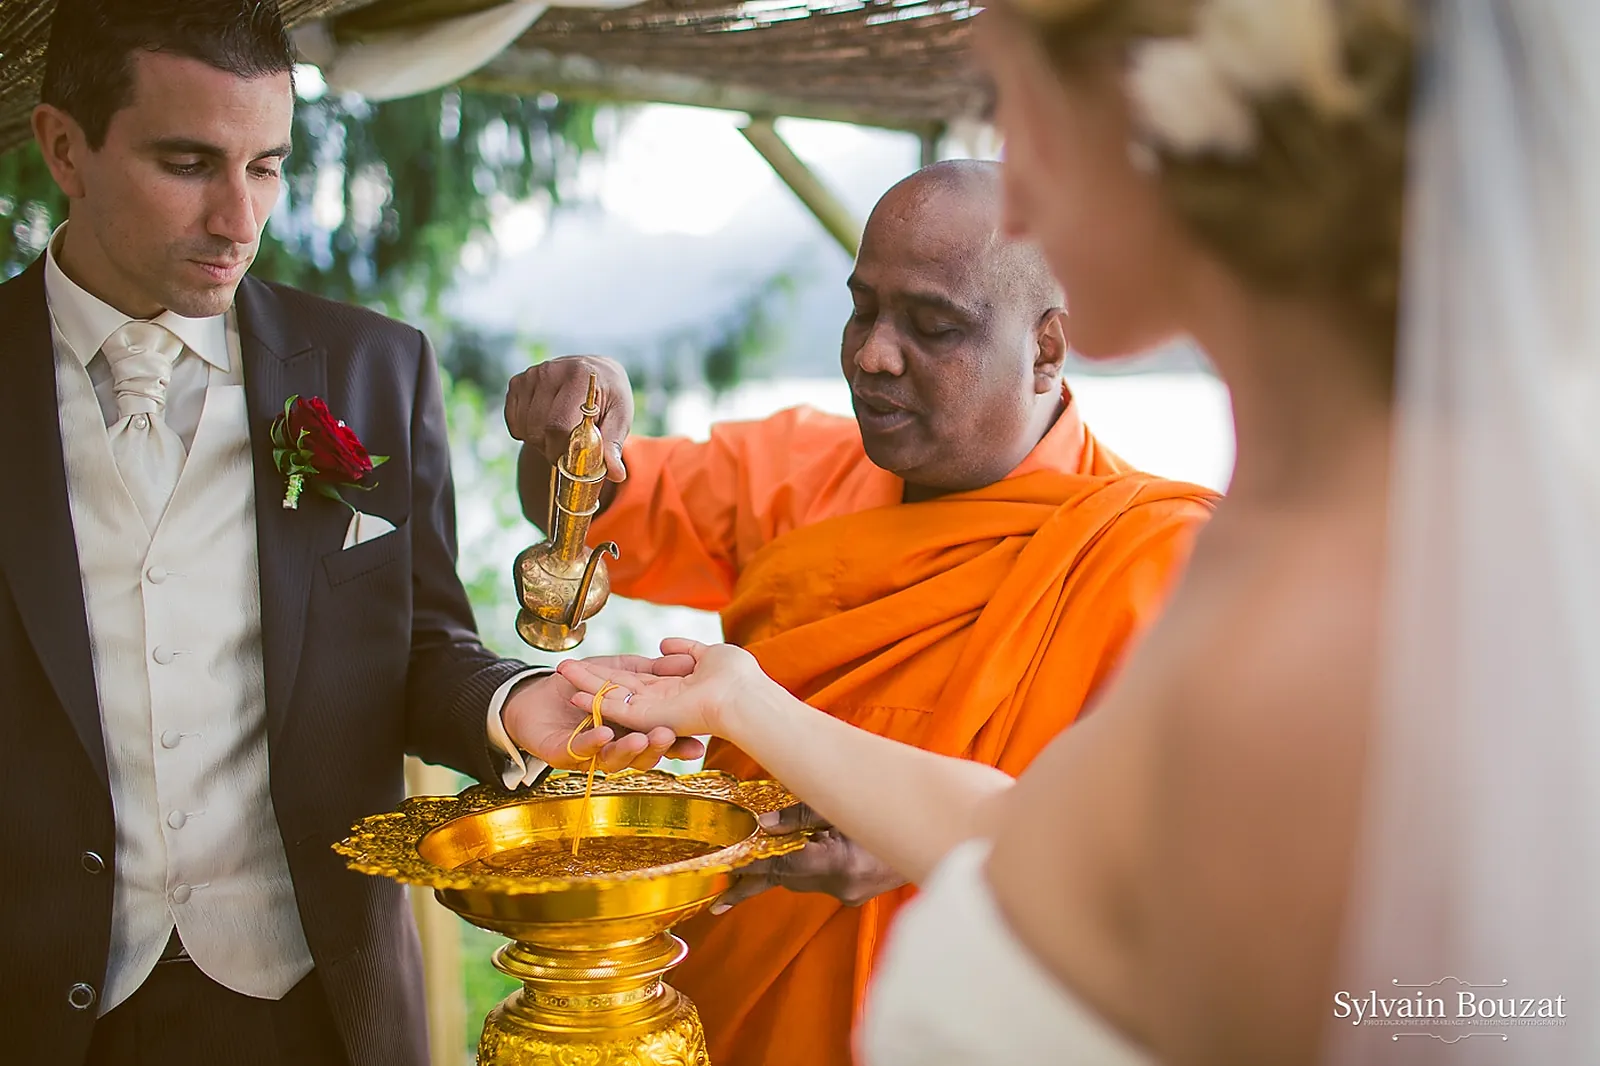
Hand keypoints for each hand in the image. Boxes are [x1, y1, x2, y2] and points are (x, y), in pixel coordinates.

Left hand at [502, 659, 705, 772]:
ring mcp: (592, 755)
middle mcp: (618, 747)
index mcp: (635, 730)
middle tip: (668, 736)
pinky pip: (582, 751)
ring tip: (640, 737)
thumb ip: (649, 670)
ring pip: (615, 759)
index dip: (680, 746)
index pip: (661, 741)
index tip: (698, 745)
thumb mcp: (620, 670)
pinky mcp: (565, 755)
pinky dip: (593, 742)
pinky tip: (603, 733)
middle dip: (657, 748)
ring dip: (629, 749)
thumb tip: (685, 661)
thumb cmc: (581, 684)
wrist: (536, 693)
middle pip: (643, 755)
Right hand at [504, 355, 632, 482]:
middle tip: (568, 448)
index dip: (561, 450)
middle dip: (550, 448)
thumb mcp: (620, 417)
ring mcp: (531, 375)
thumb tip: (616, 475)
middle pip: (537, 429)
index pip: (558, 425)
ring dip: (539, 441)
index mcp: (579, 376)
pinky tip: (544, 425)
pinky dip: (526, 431)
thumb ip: (613, 445)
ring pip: (524, 428)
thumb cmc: (610, 397)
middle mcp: (551, 371)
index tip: (572, 460)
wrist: (596, 373)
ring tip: (559, 434)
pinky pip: (513, 421)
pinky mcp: (517, 382)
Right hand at [555, 638, 779, 740]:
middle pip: (617, 689)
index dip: (609, 673)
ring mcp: (653, 711)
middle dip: (589, 678)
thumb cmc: (737, 677)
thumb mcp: (708, 656)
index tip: (589, 665)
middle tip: (563, 669)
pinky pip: (618, 709)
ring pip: (611, 697)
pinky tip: (573, 690)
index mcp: (671, 691)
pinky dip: (595, 699)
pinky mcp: (650, 717)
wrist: (747, 698)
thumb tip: (665, 645)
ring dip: (585, 685)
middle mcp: (659, 703)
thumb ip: (685, 650)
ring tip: (562, 672)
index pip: (633, 681)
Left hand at [711, 804, 905, 913]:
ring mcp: (850, 892)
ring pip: (800, 882)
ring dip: (775, 874)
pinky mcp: (853, 893)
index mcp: (839, 861)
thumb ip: (802, 814)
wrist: (937, 836)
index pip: (784, 866)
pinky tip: (781, 867)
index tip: (726, 872)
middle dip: (755, 878)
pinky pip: (816, 882)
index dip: (753, 865)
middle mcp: (842, 884)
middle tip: (721, 889)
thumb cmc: (889, 807)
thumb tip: (762, 822)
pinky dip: (798, 872)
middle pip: (787, 880)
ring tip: (737, 883)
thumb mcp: (843, 802)